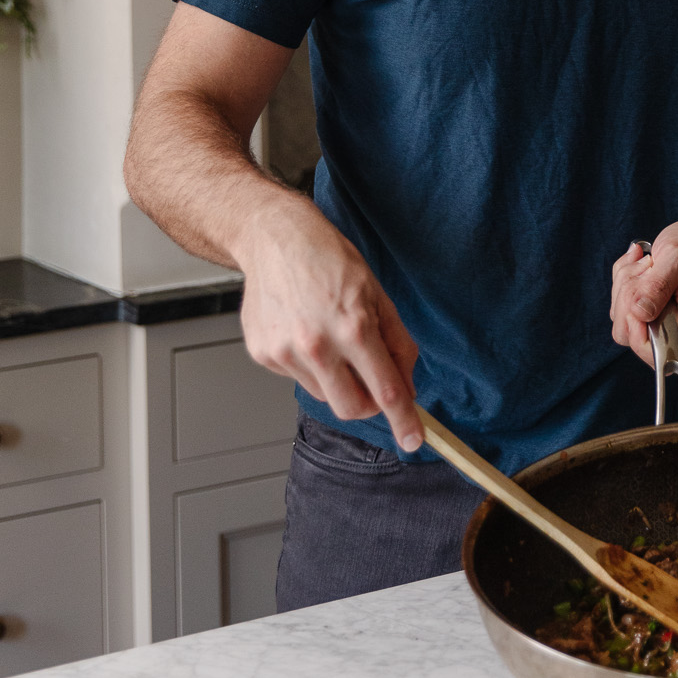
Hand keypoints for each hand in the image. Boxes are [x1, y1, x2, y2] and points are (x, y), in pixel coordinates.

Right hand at [235, 196, 422, 450]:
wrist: (274, 238)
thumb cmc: (327, 258)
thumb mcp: (376, 293)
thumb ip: (396, 343)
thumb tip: (407, 384)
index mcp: (352, 326)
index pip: (385, 391)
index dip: (404, 420)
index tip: (414, 439)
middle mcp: (316, 345)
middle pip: (352, 408)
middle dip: (370, 404)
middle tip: (374, 381)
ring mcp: (285, 352)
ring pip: (324, 394)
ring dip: (338, 380)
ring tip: (331, 337)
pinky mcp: (263, 354)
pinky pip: (298, 378)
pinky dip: (310, 365)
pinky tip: (305, 330)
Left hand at [610, 218, 677, 368]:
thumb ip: (659, 285)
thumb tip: (639, 312)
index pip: (653, 352)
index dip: (635, 327)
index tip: (640, 295)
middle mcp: (673, 332)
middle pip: (627, 333)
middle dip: (627, 295)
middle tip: (648, 266)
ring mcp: (658, 322)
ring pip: (620, 315)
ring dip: (626, 281)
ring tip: (649, 261)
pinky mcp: (647, 312)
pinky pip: (620, 302)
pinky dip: (625, 277)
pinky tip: (643, 261)